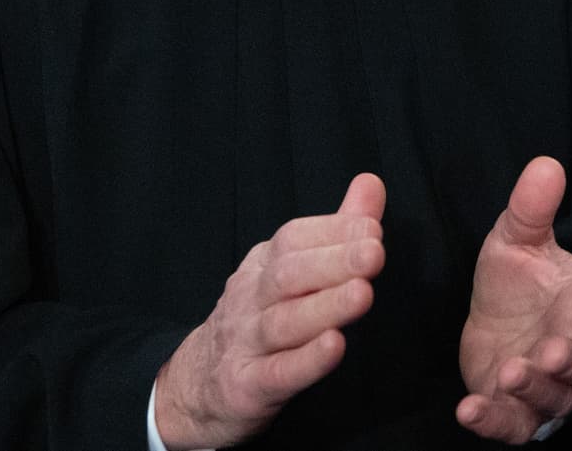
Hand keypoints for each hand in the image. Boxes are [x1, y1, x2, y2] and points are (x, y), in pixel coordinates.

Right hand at [154, 174, 385, 449]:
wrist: (197, 387)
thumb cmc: (259, 320)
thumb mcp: (290, 270)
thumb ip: (336, 230)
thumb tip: (372, 183)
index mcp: (263, 265)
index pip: (293, 240)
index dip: (332, 232)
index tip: (372, 227)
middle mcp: (250, 298)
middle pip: (289, 275)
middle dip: (333, 262)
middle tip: (374, 253)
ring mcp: (245, 343)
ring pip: (284, 322)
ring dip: (325, 306)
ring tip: (363, 294)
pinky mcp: (246, 386)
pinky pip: (278, 372)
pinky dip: (306, 360)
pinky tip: (335, 347)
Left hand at [457, 158, 571, 443]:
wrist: (491, 321)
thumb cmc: (518, 281)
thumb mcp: (517, 239)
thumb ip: (532, 208)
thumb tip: (545, 163)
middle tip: (553, 350)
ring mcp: (552, 388)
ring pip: (559, 399)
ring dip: (537, 388)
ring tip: (511, 370)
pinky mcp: (517, 412)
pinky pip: (515, 427)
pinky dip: (495, 421)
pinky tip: (470, 409)